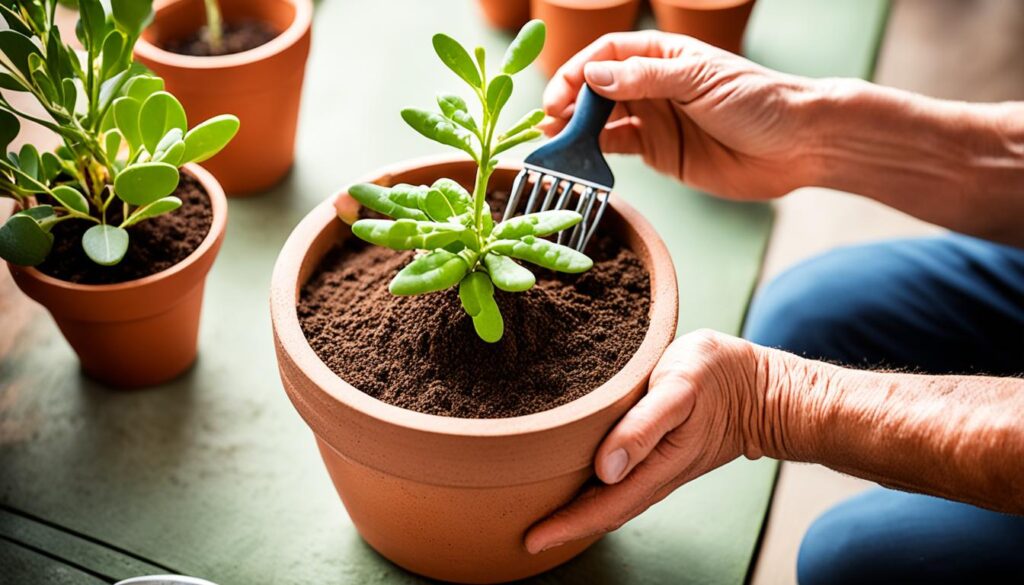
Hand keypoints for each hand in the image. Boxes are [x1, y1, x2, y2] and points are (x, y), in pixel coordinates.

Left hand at [524, 330, 766, 553]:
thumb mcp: (680, 390)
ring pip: (613, 500)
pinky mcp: (663, 453)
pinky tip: (580, 481)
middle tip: (525, 536)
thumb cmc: (720, 378)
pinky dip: (597, 491)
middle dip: (565, 526)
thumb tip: (605, 468)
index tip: (531, 539)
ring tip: (543, 513)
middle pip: (604, 511)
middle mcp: (655, 474)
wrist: (764, 388)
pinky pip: (624, 482)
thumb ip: (643, 427)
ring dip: (579, 511)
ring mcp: (660, 466)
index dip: (566, 525)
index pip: (604, 508)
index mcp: (655, 466)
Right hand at [541, 31, 824, 199]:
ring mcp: (655, 118)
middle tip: (548, 124)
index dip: (579, 71)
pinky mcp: (659, 152)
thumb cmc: (759, 101)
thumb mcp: (700, 81)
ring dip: (576, 131)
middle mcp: (654, 84)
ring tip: (555, 144)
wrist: (798, 146)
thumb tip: (593, 75)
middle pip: (598, 88)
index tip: (559, 95)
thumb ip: (645, 78)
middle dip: (570, 104)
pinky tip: (579, 160)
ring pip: (603, 121)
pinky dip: (595, 154)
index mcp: (664, 55)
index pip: (608, 54)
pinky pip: (617, 149)